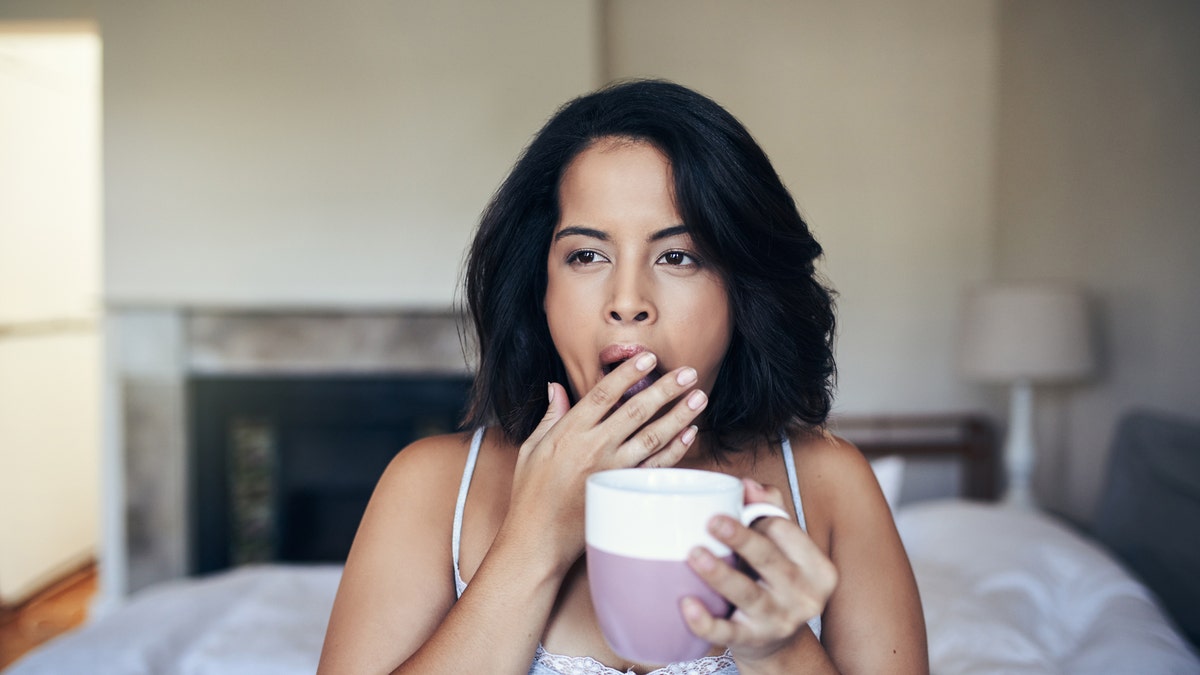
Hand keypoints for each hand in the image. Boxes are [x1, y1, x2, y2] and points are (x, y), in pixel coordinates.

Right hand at [504, 353, 709, 567]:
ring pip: (652, 437)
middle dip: (665, 388)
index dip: (628, 373)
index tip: (648, 358)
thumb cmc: (530, 495)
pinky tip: (689, 434)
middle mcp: (593, 447)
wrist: (537, 539)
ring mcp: (611, 470)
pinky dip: (675, 450)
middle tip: (689, 373)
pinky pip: (655, 467)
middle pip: (636, 410)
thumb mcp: (530, 449)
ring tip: (699, 398)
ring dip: (678, 416)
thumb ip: (549, 416)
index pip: (604, 393)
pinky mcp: (623, 492)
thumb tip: (556, 387)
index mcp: (569, 431)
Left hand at [681, 479, 837, 663]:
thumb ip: (770, 511)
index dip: (758, 519)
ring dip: (721, 575)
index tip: (729, 512)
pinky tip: (686, 605)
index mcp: (817, 568)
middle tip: (713, 522)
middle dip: (743, 540)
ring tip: (695, 555)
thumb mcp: (785, 549)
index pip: (786, 533)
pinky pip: (727, 632)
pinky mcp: (753, 642)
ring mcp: (779, 621)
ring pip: (748, 595)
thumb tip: (747, 484)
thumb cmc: (777, 582)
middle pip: (770, 561)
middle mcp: (805, 596)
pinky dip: (706, 621)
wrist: (780, 644)